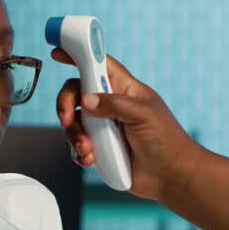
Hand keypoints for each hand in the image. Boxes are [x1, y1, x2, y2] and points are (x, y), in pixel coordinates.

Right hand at [53, 49, 203, 201]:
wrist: (170, 176)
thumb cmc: (167, 140)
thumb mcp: (143, 115)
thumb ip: (115, 104)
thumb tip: (87, 100)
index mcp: (124, 89)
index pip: (98, 64)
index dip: (79, 56)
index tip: (58, 53)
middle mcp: (111, 105)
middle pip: (77, 92)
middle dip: (66, 104)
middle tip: (67, 119)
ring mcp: (104, 127)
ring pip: (73, 122)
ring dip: (74, 135)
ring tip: (88, 150)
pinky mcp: (99, 148)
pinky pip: (77, 145)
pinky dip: (79, 153)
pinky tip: (90, 159)